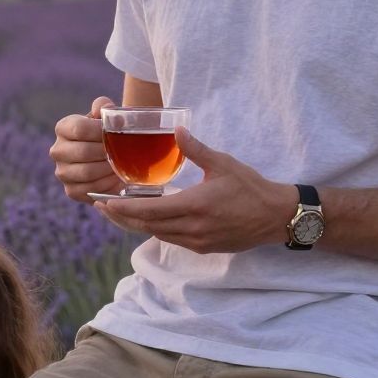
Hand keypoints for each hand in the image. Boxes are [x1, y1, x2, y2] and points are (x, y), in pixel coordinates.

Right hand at [50, 96, 119, 202]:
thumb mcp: (104, 116)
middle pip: (84, 152)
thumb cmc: (105, 133)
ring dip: (107, 169)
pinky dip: (106, 184)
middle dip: (107, 152)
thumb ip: (103, 106)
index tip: (115, 132)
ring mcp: (62, 173)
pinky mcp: (70, 191)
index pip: (79, 129)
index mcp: (63, 128)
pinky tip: (114, 178)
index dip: (100, 131)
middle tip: (122, 151)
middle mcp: (57, 151)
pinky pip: (89, 189)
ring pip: (87, 172)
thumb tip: (103, 108)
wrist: (105, 157)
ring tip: (120, 164)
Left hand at [91, 129, 298, 253]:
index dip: (123, 209)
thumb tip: (177, 130)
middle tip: (101, 207)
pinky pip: (171, 240)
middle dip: (122, 218)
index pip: (148, 211)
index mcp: (194, 206)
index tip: (104, 203)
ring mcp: (197, 241)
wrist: (276, 217)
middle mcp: (192, 228)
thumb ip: (197, 149)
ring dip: (136, 225)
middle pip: (147, 226)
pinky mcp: (203, 247)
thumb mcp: (224, 164)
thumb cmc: (251, 187)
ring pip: (157, 235)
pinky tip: (147, 220)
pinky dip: (155, 230)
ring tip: (118, 213)